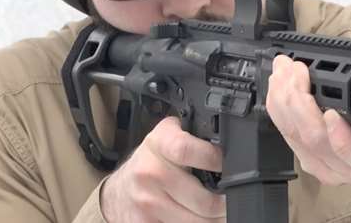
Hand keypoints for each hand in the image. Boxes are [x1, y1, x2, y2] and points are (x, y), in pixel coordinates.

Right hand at [100, 117, 225, 222]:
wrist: (118, 191)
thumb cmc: (150, 162)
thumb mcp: (167, 138)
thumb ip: (193, 136)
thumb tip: (227, 143)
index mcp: (158, 144)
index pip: (186, 150)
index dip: (214, 159)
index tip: (229, 166)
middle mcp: (150, 172)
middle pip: (203, 199)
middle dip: (225, 203)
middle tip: (232, 199)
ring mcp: (147, 202)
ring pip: (197, 221)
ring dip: (216, 220)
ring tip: (221, 212)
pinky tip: (199, 217)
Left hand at [266, 41, 350, 186]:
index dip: (340, 138)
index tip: (331, 114)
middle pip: (316, 140)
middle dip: (299, 101)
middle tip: (296, 70)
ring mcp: (328, 167)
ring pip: (296, 137)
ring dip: (283, 101)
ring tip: (283, 71)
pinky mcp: (308, 160)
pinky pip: (286, 136)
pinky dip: (278, 109)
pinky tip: (277, 87)